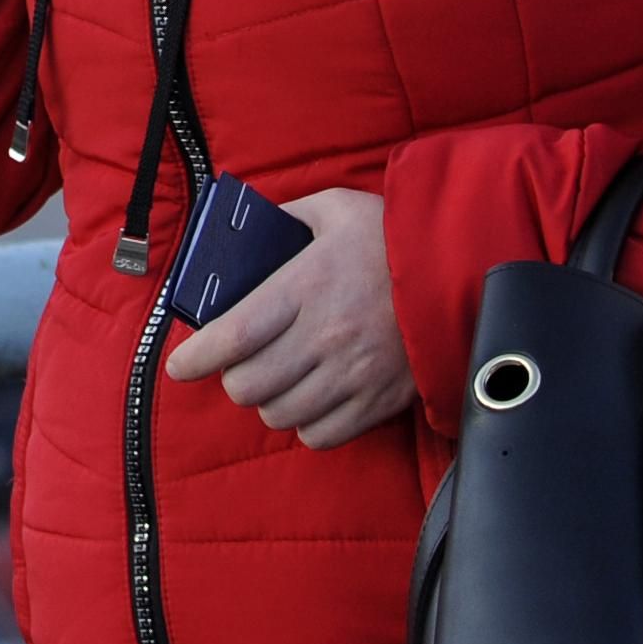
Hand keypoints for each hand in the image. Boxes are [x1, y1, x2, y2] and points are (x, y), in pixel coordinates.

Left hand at [160, 188, 410, 448]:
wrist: (464, 270)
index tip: (179, 365)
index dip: (195, 358)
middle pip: (248, 385)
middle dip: (232, 377)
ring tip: (275, 380)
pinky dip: (306, 424)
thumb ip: (286, 216)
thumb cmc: (393, 236)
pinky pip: (322, 435)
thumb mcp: (334, 208)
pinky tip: (310, 399)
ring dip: (268, 401)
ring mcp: (352, 374)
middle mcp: (324, 337)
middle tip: (237, 363)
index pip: (232, 336)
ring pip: (281, 414)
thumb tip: (248, 228)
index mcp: (305, 286)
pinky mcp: (379, 401)